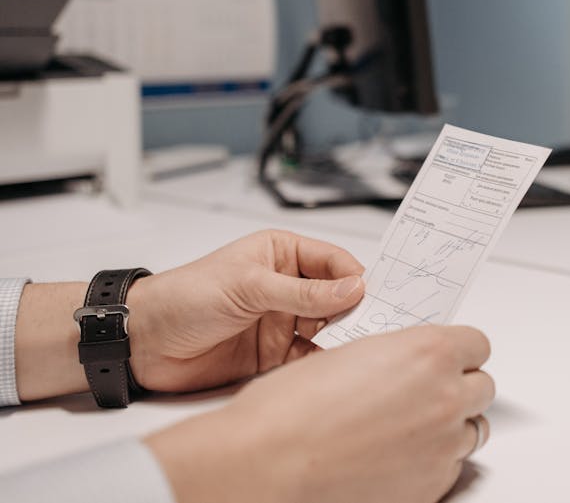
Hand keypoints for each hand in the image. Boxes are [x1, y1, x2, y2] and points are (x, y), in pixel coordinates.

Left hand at [126, 229, 365, 392]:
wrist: (144, 342)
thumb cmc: (185, 297)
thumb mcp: (249, 287)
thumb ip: (302, 292)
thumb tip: (352, 288)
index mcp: (282, 254)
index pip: (334, 262)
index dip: (355, 277)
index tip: (374, 295)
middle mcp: (287, 286)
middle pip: (336, 297)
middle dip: (354, 310)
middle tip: (372, 325)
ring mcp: (282, 321)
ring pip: (327, 329)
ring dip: (340, 338)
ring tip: (352, 348)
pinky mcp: (273, 355)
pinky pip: (308, 358)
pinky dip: (321, 363)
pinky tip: (330, 367)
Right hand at [145, 325, 494, 502]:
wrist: (268, 464)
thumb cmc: (291, 411)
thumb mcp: (352, 355)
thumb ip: (398, 356)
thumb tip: (410, 364)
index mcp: (428, 353)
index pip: (477, 344)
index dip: (460, 351)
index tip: (449, 358)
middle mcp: (445, 397)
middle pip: (483, 387)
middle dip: (459, 387)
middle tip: (427, 392)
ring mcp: (442, 446)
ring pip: (471, 430)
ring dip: (449, 426)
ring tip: (409, 428)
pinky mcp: (431, 487)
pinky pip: (450, 468)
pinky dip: (432, 462)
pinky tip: (397, 457)